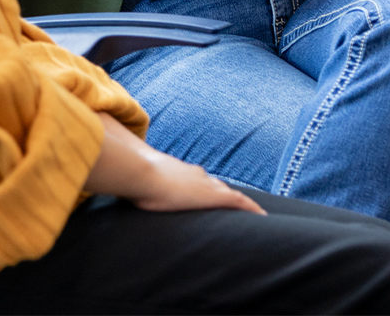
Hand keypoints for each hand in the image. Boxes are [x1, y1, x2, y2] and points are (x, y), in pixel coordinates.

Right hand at [131, 150, 264, 213]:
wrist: (143, 174)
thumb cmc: (137, 180)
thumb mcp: (140, 184)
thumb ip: (140, 187)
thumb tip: (127, 193)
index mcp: (182, 172)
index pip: (201, 181)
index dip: (210, 188)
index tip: (216, 194)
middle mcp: (198, 175)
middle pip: (219, 186)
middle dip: (228, 195)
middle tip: (240, 207)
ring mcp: (206, 184)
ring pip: (231, 194)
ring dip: (242, 203)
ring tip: (254, 214)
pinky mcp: (213, 196)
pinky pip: (239, 202)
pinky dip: (251, 209)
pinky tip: (262, 217)